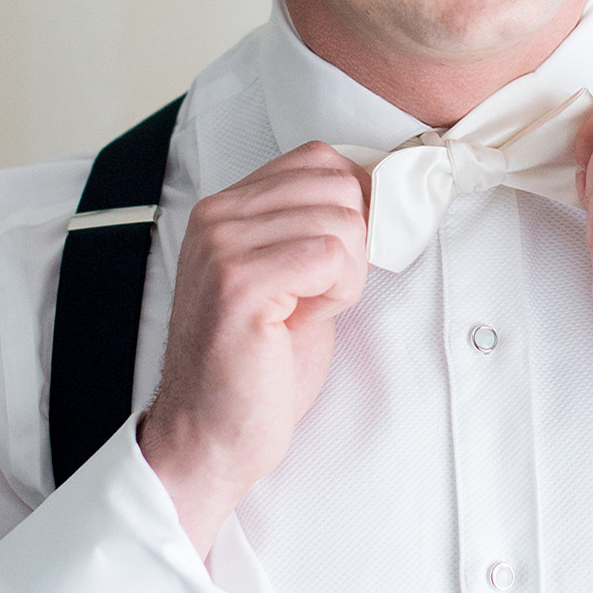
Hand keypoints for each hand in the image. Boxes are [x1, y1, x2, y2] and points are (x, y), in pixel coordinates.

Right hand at [138, 144, 369, 556]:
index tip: (345, 256)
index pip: (320, 158)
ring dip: (347, 274)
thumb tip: (380, 190)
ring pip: (343, 220)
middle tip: (322, 293)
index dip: (355, 203)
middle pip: (339, 184)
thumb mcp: (287, 276)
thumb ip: (312, 226)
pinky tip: (304, 321)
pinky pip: (332, 256)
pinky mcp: (240, 283)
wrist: (212, 434)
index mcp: (226, 207)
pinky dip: (339, 293)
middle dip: (355, 241)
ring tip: (308, 311)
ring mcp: (223, 246)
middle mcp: (217, 216)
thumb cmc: (259, 364)